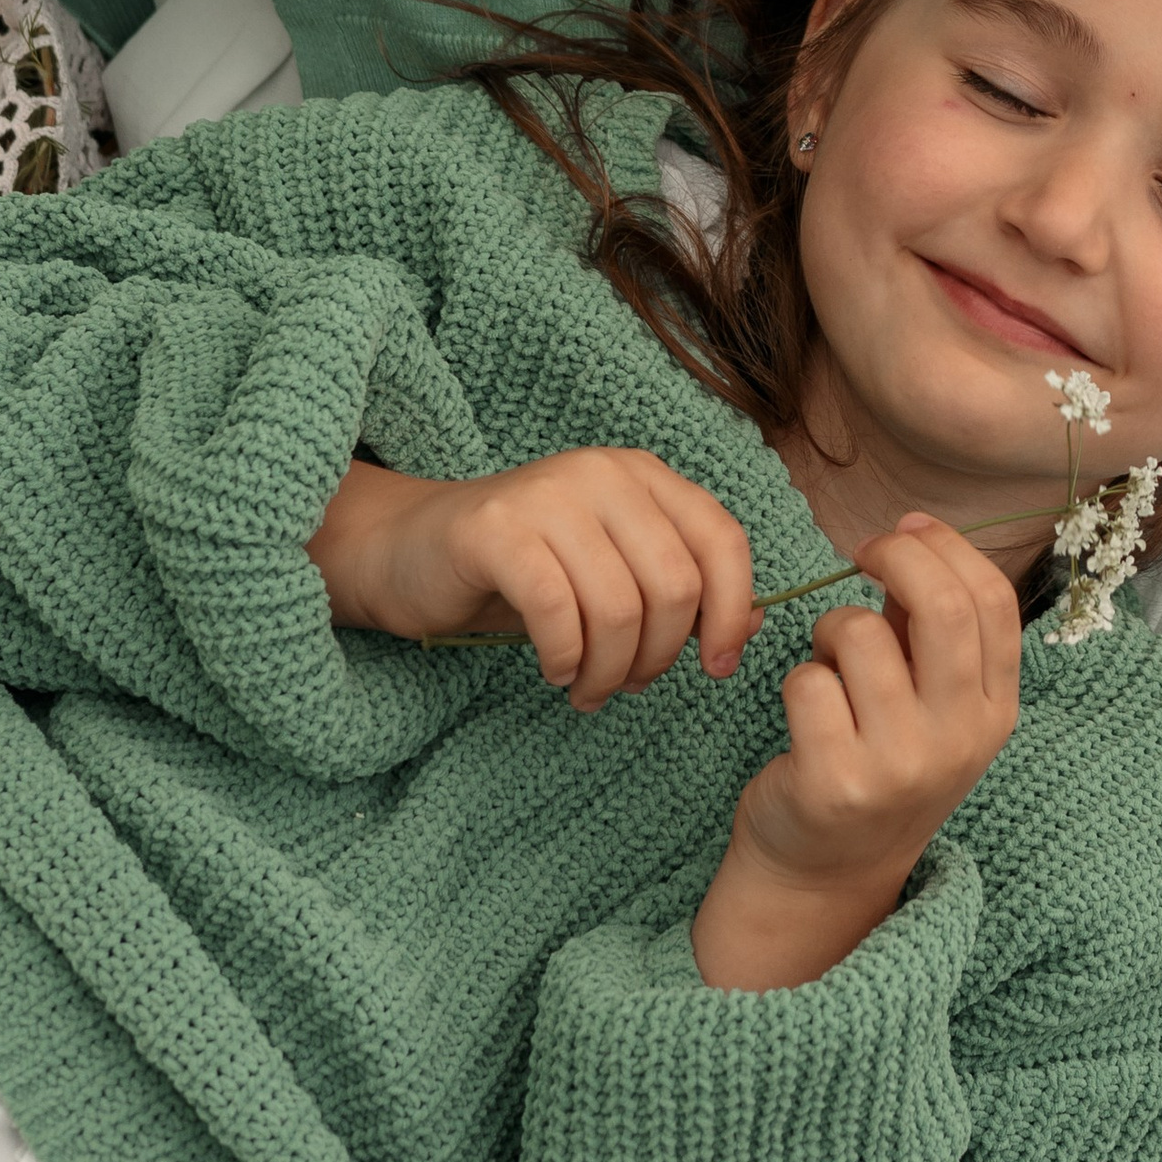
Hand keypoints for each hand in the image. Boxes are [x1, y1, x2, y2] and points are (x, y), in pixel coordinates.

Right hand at [307, 448, 760, 711]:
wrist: (407, 551)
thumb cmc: (521, 571)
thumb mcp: (611, 576)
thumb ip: (682, 593)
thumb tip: (754, 626)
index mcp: (644, 477)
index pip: (723, 540)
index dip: (732, 612)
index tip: (715, 668)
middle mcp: (602, 473)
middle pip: (674, 584)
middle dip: (660, 656)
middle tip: (628, 686)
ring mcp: (548, 495)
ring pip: (620, 607)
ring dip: (610, 671)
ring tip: (588, 688)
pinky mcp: (495, 530)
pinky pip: (558, 610)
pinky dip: (565, 658)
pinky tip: (554, 670)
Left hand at [692, 518, 1022, 990]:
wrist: (827, 874)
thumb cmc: (880, 763)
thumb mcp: (931, 705)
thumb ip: (933, 630)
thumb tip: (913, 535)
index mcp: (994, 712)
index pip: (993, 602)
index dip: (947, 547)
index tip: (905, 530)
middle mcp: (958, 739)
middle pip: (943, 606)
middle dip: (894, 556)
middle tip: (862, 552)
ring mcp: (899, 765)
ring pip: (861, 634)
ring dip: (832, 628)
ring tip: (829, 661)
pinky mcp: (835, 782)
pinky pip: (807, 681)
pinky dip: (797, 679)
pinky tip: (806, 710)